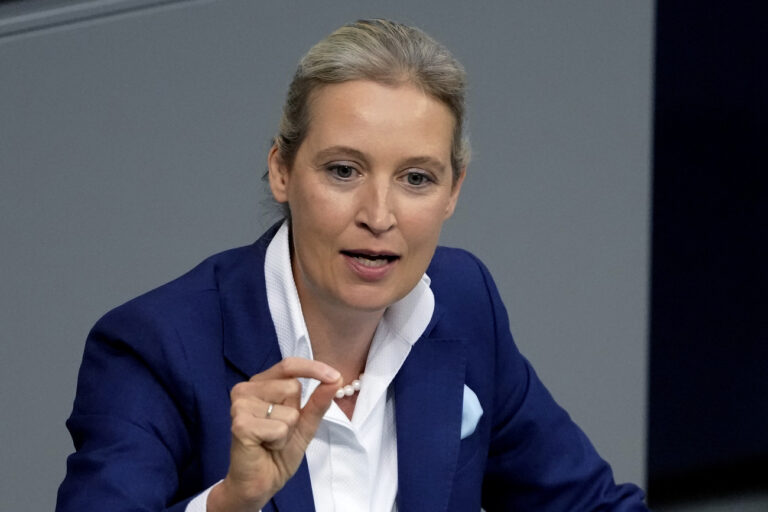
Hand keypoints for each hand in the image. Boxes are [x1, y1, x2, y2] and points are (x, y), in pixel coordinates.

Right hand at [208, 357, 341, 511]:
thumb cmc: (278, 451)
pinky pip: (279, 427)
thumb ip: (318, 400)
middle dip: (295, 413)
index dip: (313, 368)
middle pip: (292, 387)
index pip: (289, 365)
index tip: (335, 376)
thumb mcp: (305, 423)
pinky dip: (279, 441)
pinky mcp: (240, 424)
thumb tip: (336, 379)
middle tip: (279, 431)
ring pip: (289, 410)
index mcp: (260, 384)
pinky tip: (265, 447)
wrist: (260, 482)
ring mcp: (240, 405)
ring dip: (287, 431)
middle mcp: (246, 389)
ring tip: (271, 440)